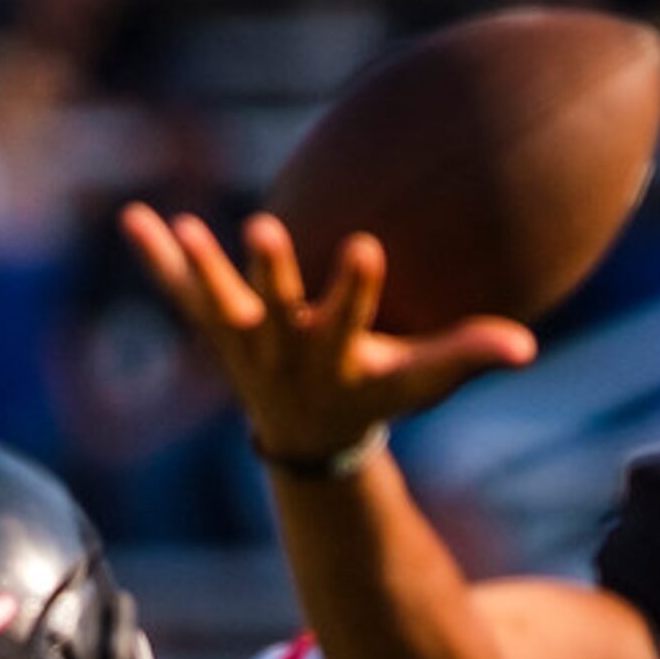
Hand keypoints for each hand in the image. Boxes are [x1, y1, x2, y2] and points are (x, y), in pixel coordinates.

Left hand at [119, 203, 536, 466]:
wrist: (306, 440)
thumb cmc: (372, 397)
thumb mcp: (418, 381)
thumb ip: (465, 357)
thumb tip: (526, 348)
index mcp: (333, 356)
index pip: (346, 319)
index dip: (352, 288)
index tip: (364, 247)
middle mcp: (281, 349)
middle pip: (272, 308)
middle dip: (268, 273)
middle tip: (261, 229)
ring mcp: (242, 340)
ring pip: (215, 300)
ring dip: (198, 266)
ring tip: (181, 226)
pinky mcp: (216, 327)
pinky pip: (180, 291)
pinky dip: (157, 259)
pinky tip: (133, 217)